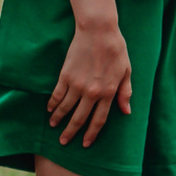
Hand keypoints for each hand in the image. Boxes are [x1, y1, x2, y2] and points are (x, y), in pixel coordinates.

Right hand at [49, 11, 131, 146]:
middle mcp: (91, 92)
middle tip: (64, 142)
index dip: (91, 134)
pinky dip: (52, 103)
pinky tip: (49, 109)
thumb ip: (125, 92)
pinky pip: (57, 94)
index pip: (98, 120)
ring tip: (54, 127)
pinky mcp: (66, 75)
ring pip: (65, 108)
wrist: (99, 32)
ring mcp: (77, 84)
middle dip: (71, 132)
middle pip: (79, 118)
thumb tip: (126, 111)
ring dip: (58, 119)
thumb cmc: (116, 50)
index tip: (85, 144)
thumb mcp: (126, 71)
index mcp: (108, 93)